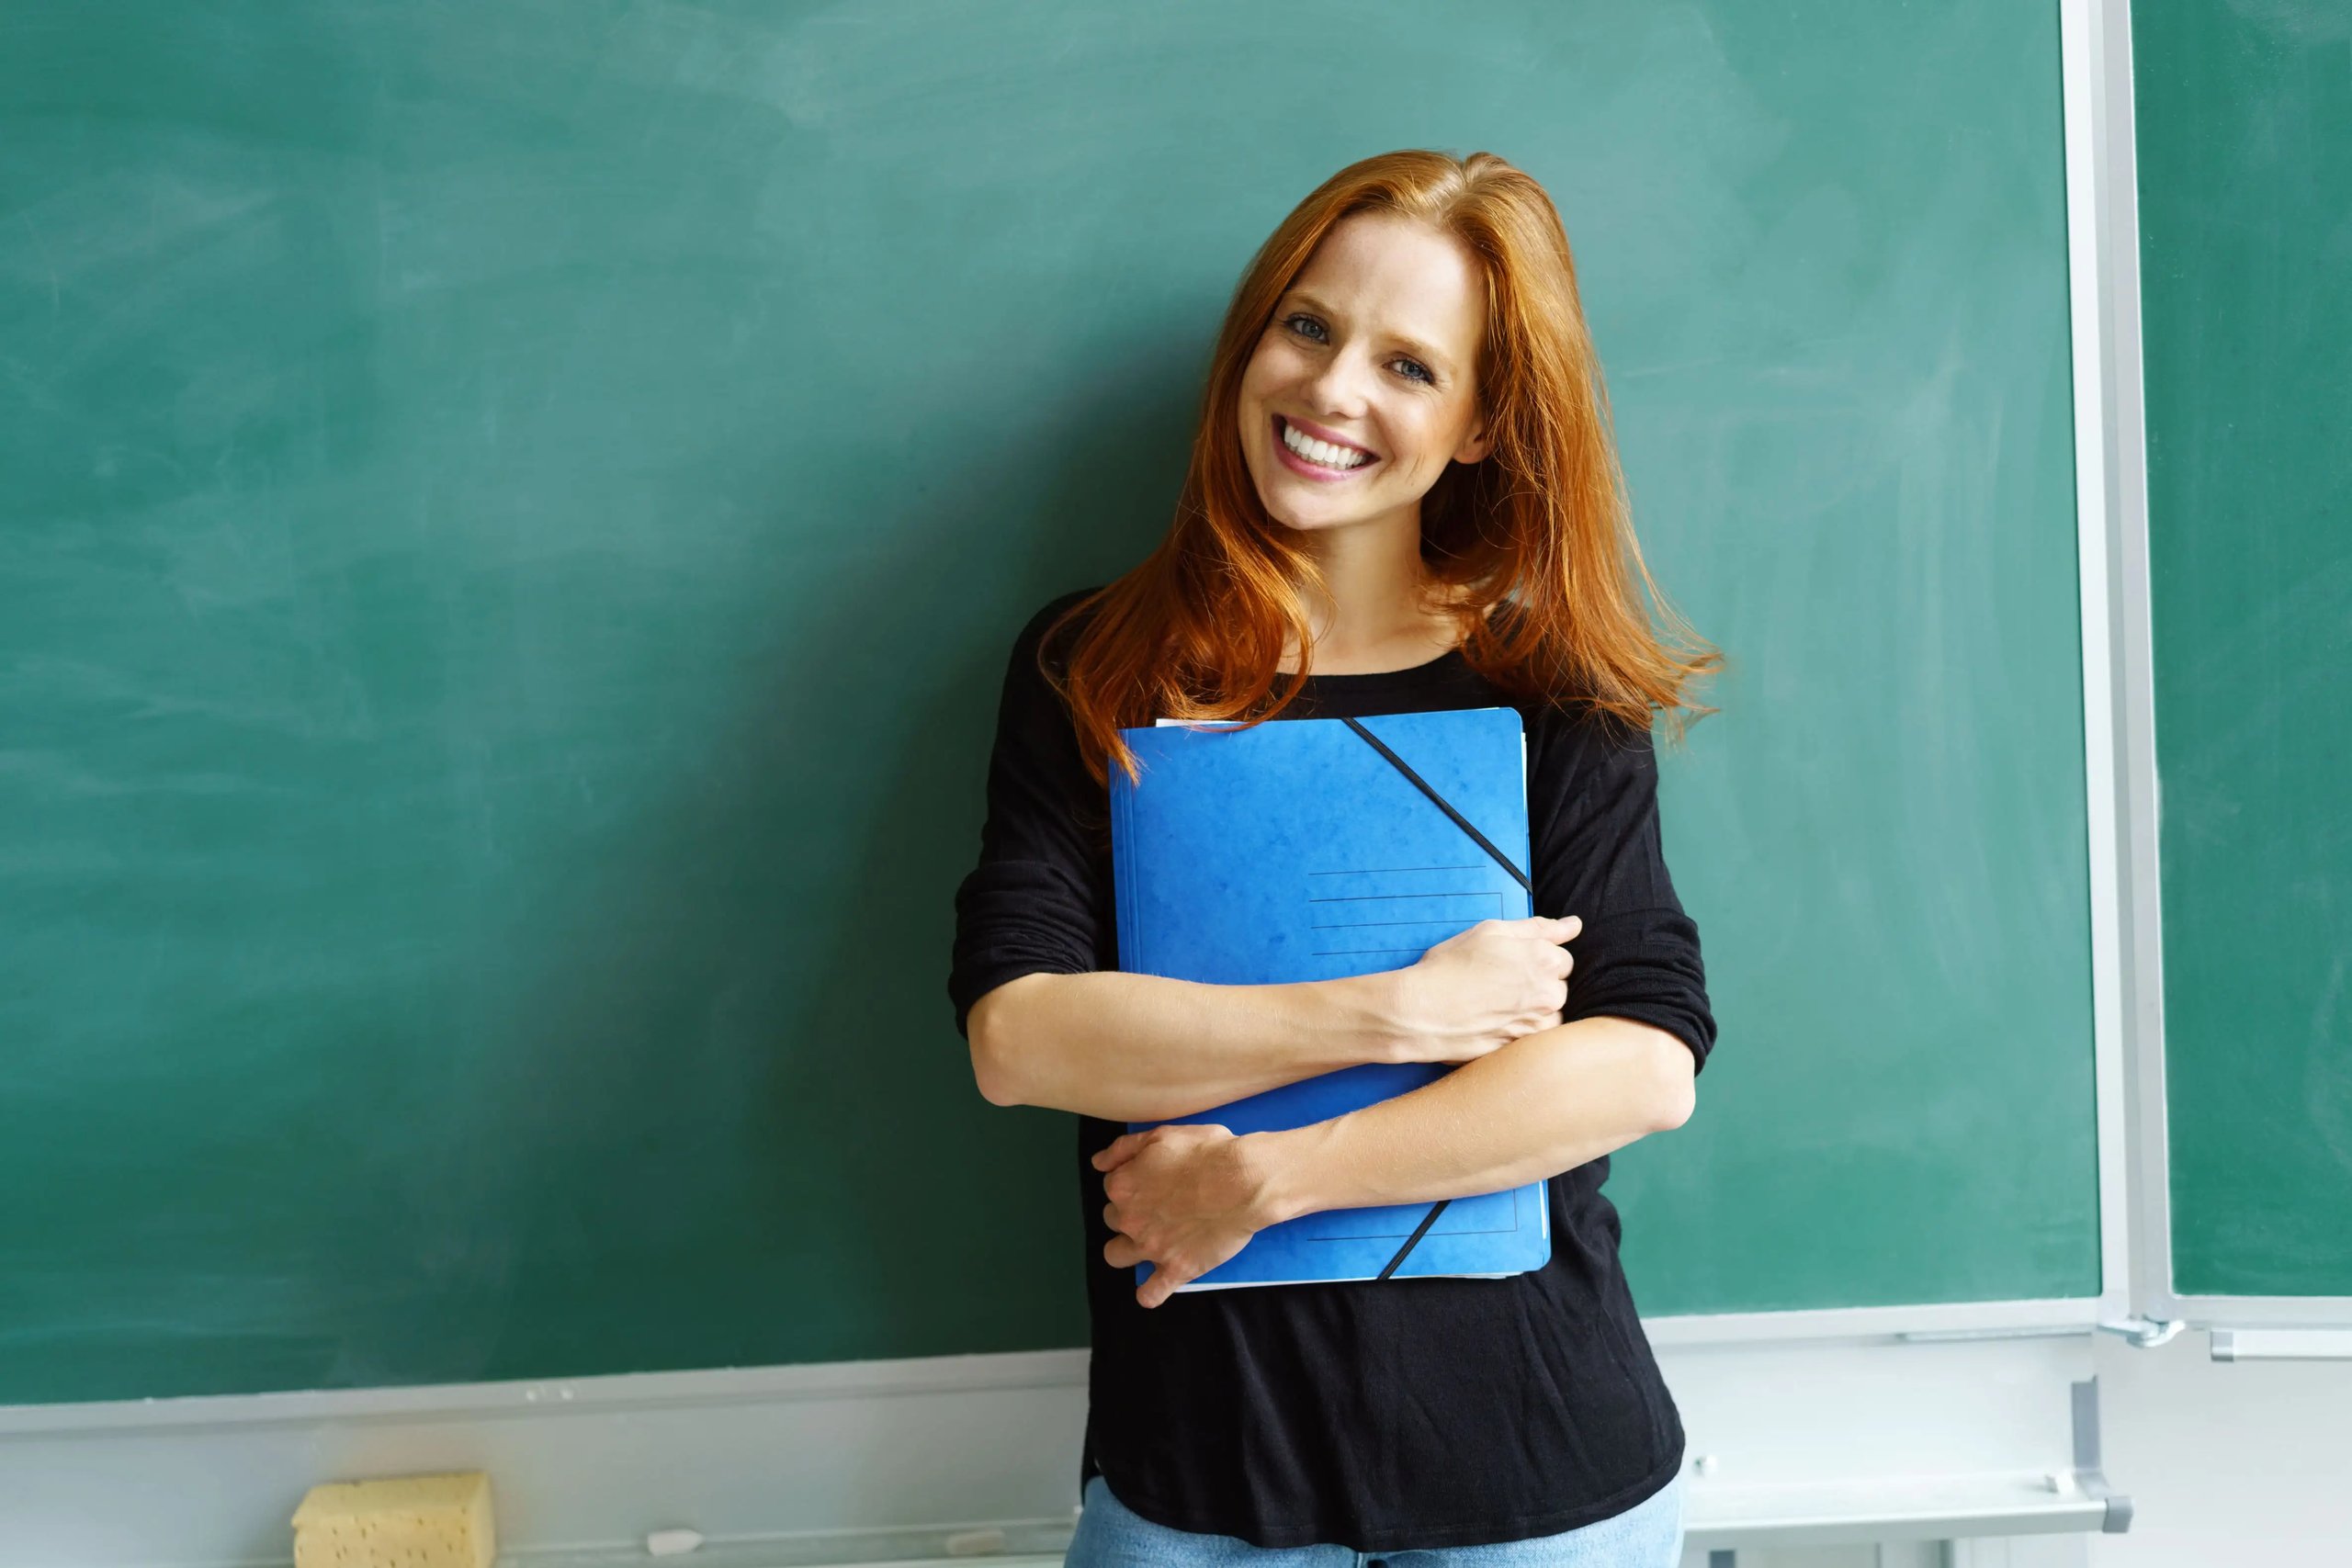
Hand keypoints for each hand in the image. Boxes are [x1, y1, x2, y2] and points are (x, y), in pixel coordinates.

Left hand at [1092, 1123, 1277, 1307]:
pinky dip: (1149, 1293)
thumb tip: (1097, 1163)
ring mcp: (1151, 1248)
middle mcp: (1129, 1219)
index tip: (1152, 1182)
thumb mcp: (1160, 1134)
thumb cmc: (1206, 1151)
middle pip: (1113, 1219)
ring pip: (1116, 1256)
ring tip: (1149, 1241)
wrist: (1243, 1180)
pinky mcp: (1176, 1270)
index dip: (1132, 1183)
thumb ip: (1123, 1148)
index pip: (1112, 1188)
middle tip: (1158, 1206)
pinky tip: (1156, 1285)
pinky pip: (1150, 1294)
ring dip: (1127, 1250)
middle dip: (1130, 1213)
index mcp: (1123, 1185)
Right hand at [1394, 914, 1580, 1064]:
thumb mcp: (1491, 932)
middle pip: (1559, 986)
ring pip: (1549, 1012)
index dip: (1535, 958)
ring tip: (1497, 1004)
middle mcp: (1549, 992)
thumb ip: (1538, 928)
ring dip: (1533, 1008)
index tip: (1510, 963)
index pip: (1562, 958)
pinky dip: (1522, 1029)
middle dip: (1538, 983)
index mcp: (1544, 958)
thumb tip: (1574, 925)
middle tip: (1500, 983)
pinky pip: (1536, 1036)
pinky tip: (1496, 1022)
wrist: (1422, 1011)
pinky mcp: (1525, 1048)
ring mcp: (1539, 1024)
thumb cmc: (1450, 967)